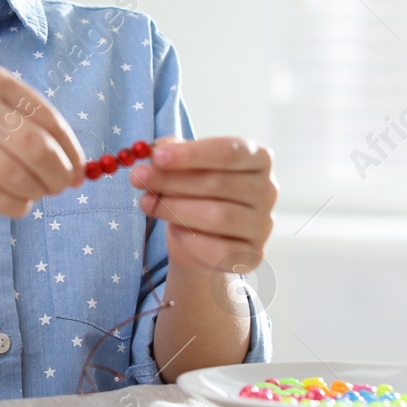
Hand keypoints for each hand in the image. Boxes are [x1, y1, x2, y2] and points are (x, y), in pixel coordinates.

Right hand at [0, 62, 86, 217]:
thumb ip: (16, 116)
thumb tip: (70, 157)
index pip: (46, 116)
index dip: (69, 146)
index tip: (79, 167)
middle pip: (37, 146)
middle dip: (58, 173)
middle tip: (63, 187)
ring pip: (17, 174)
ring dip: (37, 191)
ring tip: (38, 196)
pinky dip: (15, 205)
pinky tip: (19, 206)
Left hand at [128, 135, 276, 277]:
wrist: (198, 236)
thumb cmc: (192, 191)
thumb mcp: (181, 165)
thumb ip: (170, 153)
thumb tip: (154, 151)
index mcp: (258, 158)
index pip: (230, 151)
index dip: (192, 154)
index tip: (156, 156)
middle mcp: (268, 189)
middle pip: (219, 183)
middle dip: (172, 180)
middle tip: (138, 178)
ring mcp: (263, 224)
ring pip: (218, 216)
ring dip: (175, 209)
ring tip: (146, 203)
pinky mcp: (253, 255)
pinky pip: (220, 249)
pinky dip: (190, 240)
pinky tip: (174, 232)